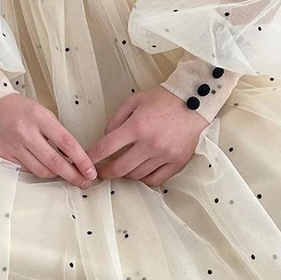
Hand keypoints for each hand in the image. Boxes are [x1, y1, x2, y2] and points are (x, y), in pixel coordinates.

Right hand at [0, 93, 96, 187]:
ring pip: (41, 170)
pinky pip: (26, 169)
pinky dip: (38, 171)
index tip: (90, 170)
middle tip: (84, 182)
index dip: (81, 159)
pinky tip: (45, 170)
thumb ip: (53, 130)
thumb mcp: (39, 110)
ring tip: (66, 176)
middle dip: (73, 175)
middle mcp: (26, 132)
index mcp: (39, 116)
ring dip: (56, 175)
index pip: (66, 142)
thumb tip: (71, 153)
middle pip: (55, 161)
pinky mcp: (3, 155)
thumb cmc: (16, 107)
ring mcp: (14, 145)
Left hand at [85, 85, 210, 186]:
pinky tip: (140, 171)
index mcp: (136, 126)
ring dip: (125, 173)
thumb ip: (116, 119)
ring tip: (123, 166)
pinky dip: (144, 178)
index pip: (106, 147)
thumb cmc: (162, 99)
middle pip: (119, 168)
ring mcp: (163, 155)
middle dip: (106, 172)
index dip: (93, 156)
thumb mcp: (134, 101)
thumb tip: (105, 138)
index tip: (87, 161)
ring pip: (136, 175)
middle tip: (101, 171)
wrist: (193, 102)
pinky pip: (154, 180)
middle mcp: (149, 144)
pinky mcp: (176, 163)